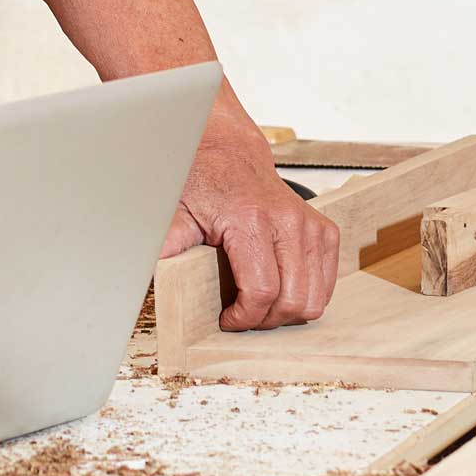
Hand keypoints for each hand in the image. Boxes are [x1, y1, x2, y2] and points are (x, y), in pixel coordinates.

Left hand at [162, 147, 341, 328]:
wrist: (231, 154)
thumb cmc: (204, 181)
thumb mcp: (176, 212)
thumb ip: (168, 244)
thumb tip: (148, 273)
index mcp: (251, 220)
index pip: (262, 290)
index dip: (244, 317)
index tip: (227, 320)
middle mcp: (288, 221)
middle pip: (293, 299)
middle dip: (266, 320)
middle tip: (243, 316)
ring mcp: (311, 225)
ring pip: (314, 297)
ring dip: (288, 311)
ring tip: (261, 304)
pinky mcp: (324, 230)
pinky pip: (326, 283)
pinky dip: (307, 295)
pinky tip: (281, 289)